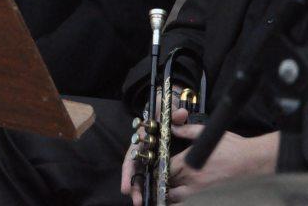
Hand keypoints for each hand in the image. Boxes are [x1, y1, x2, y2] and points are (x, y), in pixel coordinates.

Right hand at [120, 89, 184, 204]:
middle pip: (133, 169)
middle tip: (135, 200)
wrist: (166, 111)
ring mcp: (147, 155)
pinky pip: (150, 174)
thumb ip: (174, 113)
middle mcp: (141, 148)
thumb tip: (181, 114)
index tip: (126, 185)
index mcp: (142, 137)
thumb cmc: (163, 111)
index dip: (128, 171)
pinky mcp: (155, 160)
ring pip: (140, 174)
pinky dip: (149, 185)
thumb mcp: (167, 110)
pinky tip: (151, 197)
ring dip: (139, 189)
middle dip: (132, 185)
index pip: (132, 155)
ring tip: (140, 203)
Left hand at [167, 127, 278, 202]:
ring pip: (177, 196)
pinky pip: (189, 199)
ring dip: (171, 191)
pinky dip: (182, 197)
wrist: (250, 161)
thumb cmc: (232, 147)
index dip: (160, 166)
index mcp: (189, 162)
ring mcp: (200, 189)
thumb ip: (187, 131)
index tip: (159, 163)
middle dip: (163, 179)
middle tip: (162, 175)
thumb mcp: (206, 133)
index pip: (165, 168)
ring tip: (170, 185)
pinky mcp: (208, 194)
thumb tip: (175, 128)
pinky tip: (182, 191)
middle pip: (168, 183)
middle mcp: (193, 178)